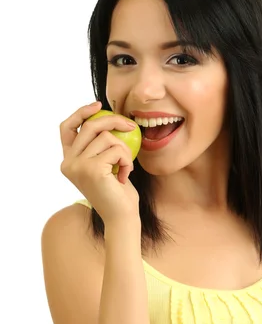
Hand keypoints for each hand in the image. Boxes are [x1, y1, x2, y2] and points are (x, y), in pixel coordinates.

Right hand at [60, 101, 139, 224]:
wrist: (121, 217)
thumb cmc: (117, 192)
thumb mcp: (105, 165)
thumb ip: (99, 146)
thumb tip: (108, 118)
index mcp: (68, 161)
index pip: (67, 128)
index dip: (81, 113)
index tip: (99, 106)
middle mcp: (68, 163)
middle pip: (91, 126)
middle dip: (114, 121)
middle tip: (131, 126)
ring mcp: (78, 166)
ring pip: (107, 138)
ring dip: (124, 150)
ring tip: (126, 167)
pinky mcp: (93, 169)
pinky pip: (117, 150)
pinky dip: (127, 160)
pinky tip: (125, 176)